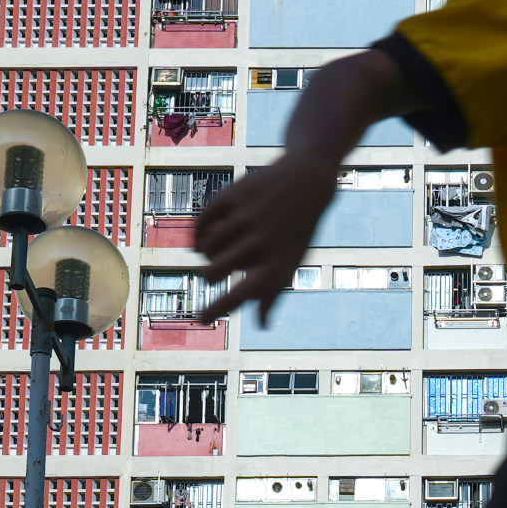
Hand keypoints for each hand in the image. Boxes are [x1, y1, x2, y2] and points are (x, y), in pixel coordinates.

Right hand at [192, 156, 338, 324]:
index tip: (201, 319)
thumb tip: (262, 325)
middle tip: (213, 272)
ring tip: (214, 249)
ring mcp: (247, 216)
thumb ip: (273, 292)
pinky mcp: (234, 195)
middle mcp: (262, 240)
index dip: (219, 308)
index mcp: (277, 263)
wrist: (306, 182)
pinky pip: (202, 222)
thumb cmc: (296, 231)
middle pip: (213, 271)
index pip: (242, 294)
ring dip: (206, 252)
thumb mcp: (290, 261)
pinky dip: (200, 231)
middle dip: (209, 275)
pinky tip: (206, 233)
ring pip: (205, 248)